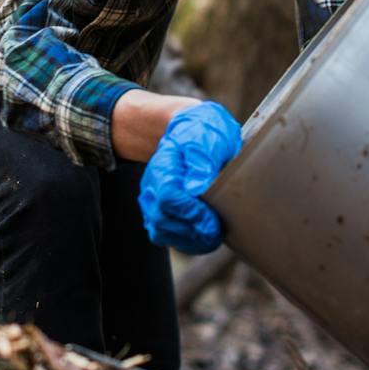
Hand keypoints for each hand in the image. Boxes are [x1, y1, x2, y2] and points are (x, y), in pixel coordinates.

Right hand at [138, 102, 242, 254]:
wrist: (188, 128)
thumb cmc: (202, 132)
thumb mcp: (209, 137)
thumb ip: (203, 160)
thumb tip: (197, 188)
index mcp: (164, 164)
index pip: (168, 196)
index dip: (190, 212)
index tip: (212, 220)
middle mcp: (152, 184)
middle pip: (161, 218)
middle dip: (191, 231)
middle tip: (216, 232)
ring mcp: (152, 198)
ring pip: (160, 231)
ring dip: (187, 240)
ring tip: (211, 237)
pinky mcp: (158, 210)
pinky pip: (163, 234)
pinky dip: (183, 241)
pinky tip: (202, 238)